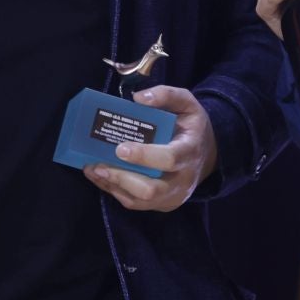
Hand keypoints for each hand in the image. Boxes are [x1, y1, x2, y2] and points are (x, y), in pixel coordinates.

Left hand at [84, 86, 216, 211]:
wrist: (206, 155)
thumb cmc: (191, 127)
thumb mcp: (187, 103)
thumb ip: (167, 95)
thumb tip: (138, 98)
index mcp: (190, 151)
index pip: (169, 159)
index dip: (143, 156)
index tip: (119, 148)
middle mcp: (183, 179)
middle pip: (151, 189)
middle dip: (121, 178)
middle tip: (97, 165)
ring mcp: (173, 196)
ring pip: (139, 200)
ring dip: (112, 185)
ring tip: (92, 170)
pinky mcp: (162, 205)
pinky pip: (135, 203)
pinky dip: (114, 191)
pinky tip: (100, 177)